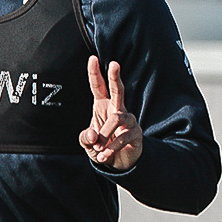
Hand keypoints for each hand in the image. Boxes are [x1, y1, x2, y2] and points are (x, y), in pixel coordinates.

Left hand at [80, 55, 143, 170]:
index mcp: (102, 106)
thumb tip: (93, 135)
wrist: (118, 163)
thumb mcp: (88, 143)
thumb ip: (86, 138)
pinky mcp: (135, 133)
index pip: (98, 87)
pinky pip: (123, 137)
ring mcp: (128, 120)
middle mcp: (116, 109)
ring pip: (116, 119)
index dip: (95, 73)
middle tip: (114, 64)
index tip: (93, 58)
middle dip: (115, 77)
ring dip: (104, 134)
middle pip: (118, 90)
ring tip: (98, 147)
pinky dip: (111, 148)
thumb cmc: (102, 147)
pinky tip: (104, 156)